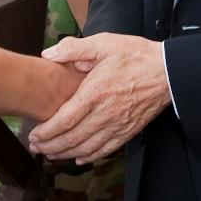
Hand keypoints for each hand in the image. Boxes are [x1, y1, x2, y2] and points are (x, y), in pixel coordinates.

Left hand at [27, 34, 169, 163]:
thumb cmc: (134, 55)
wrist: (167, 71)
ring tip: (50, 155)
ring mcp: (118, 125)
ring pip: (87, 148)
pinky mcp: (128, 131)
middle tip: (35, 149)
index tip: (33, 135)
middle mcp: (105, 114)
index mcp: (95, 93)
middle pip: (73, 138)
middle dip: (51, 147)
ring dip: (66, 154)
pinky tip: (79, 157)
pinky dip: (90, 156)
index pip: (65, 120)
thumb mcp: (103, 43)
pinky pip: (106, 150)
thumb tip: (48, 54)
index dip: (47, 132)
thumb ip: (74, 49)